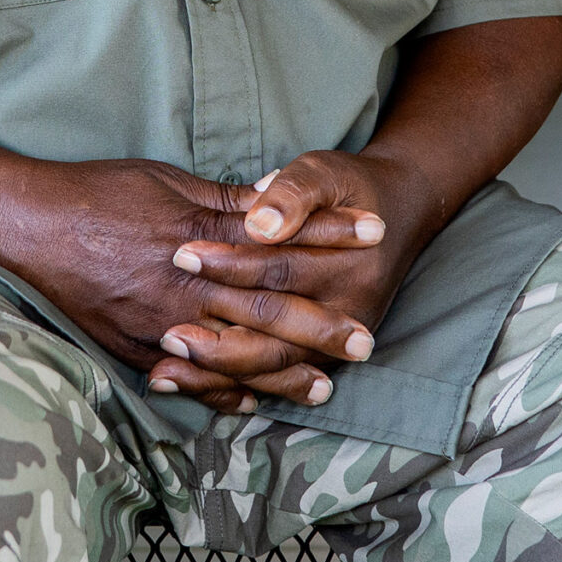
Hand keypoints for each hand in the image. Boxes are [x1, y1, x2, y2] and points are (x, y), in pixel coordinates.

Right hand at [0, 157, 382, 413]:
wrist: (31, 226)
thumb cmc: (99, 192)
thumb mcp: (167, 180)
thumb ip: (224, 199)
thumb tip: (274, 199)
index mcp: (199, 237)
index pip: (281, 239)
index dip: (330, 234)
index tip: (373, 234)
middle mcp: (186, 286)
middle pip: (267, 310)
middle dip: (321, 326)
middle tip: (365, 341)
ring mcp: (160, 323)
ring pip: (235, 357)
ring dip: (282, 373)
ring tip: (322, 387)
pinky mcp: (134, 348)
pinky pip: (188, 380)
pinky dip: (222, 394)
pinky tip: (251, 404)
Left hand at [144, 149, 435, 410]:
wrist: (394, 216)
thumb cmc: (346, 189)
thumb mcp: (324, 173)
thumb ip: (293, 194)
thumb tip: (259, 224)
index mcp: (349, 265)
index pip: (280, 269)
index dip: (230, 263)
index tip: (180, 255)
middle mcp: (349, 313)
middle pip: (277, 333)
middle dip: (218, 335)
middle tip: (167, 332)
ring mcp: (337, 343)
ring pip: (274, 367)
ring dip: (220, 372)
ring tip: (169, 367)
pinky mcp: (321, 359)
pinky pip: (274, 381)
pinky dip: (230, 387)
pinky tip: (188, 385)